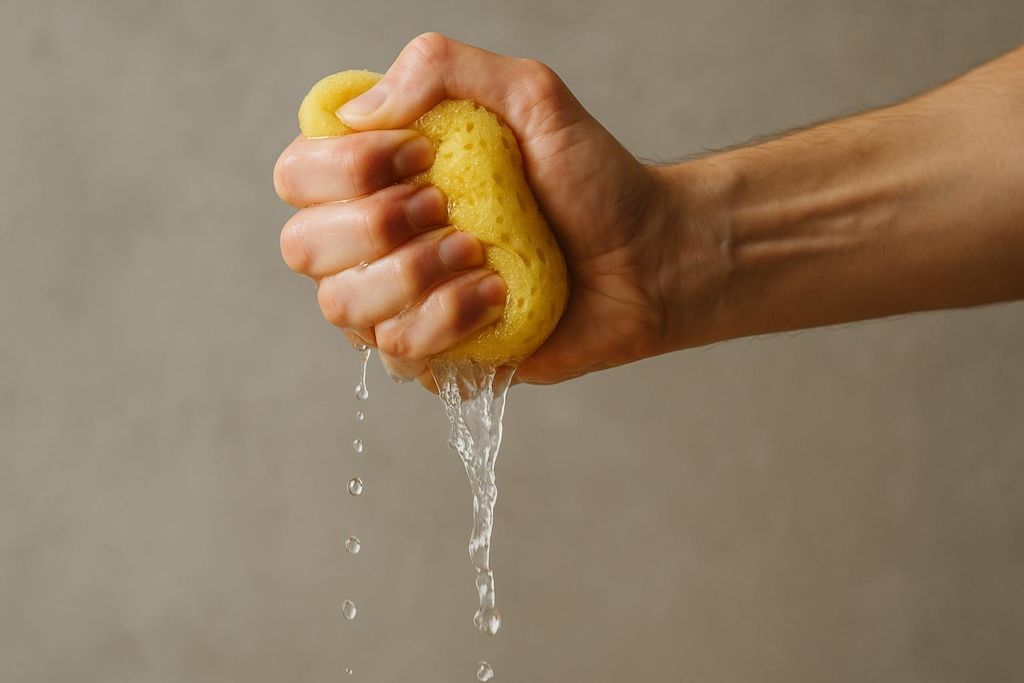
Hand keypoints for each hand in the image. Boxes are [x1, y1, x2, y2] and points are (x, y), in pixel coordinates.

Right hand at [274, 33, 677, 387]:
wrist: (646, 255)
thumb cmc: (590, 178)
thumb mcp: (530, 96)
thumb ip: (443, 69)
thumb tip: (357, 110)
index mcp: (381, 177)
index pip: (299, 174)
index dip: (344, 168)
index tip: (421, 157)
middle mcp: (376, 242)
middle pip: (302, 247)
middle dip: (374, 225)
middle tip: (447, 207)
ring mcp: (402, 302)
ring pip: (343, 306)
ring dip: (414, 275)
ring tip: (480, 254)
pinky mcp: (436, 351)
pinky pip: (399, 351)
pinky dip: (449, 319)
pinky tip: (499, 296)